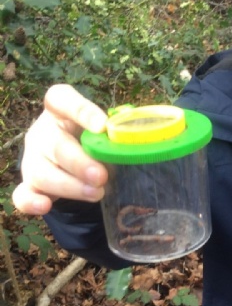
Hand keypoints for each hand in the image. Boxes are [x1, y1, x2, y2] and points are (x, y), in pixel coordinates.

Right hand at [12, 84, 108, 214]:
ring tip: (97, 193)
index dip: (82, 112)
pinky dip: (31, 202)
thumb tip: (134, 139)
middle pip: (55, 144)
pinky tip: (45, 205)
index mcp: (59, 110)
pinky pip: (22, 194)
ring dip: (71, 186)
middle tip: (101, 176)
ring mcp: (34, 159)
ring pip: (43, 173)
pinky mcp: (30, 184)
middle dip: (79, 162)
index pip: (62, 100)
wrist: (74, 158)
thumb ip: (116, 131)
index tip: (103, 126)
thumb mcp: (103, 129)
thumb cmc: (92, 138)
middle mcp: (42, 132)